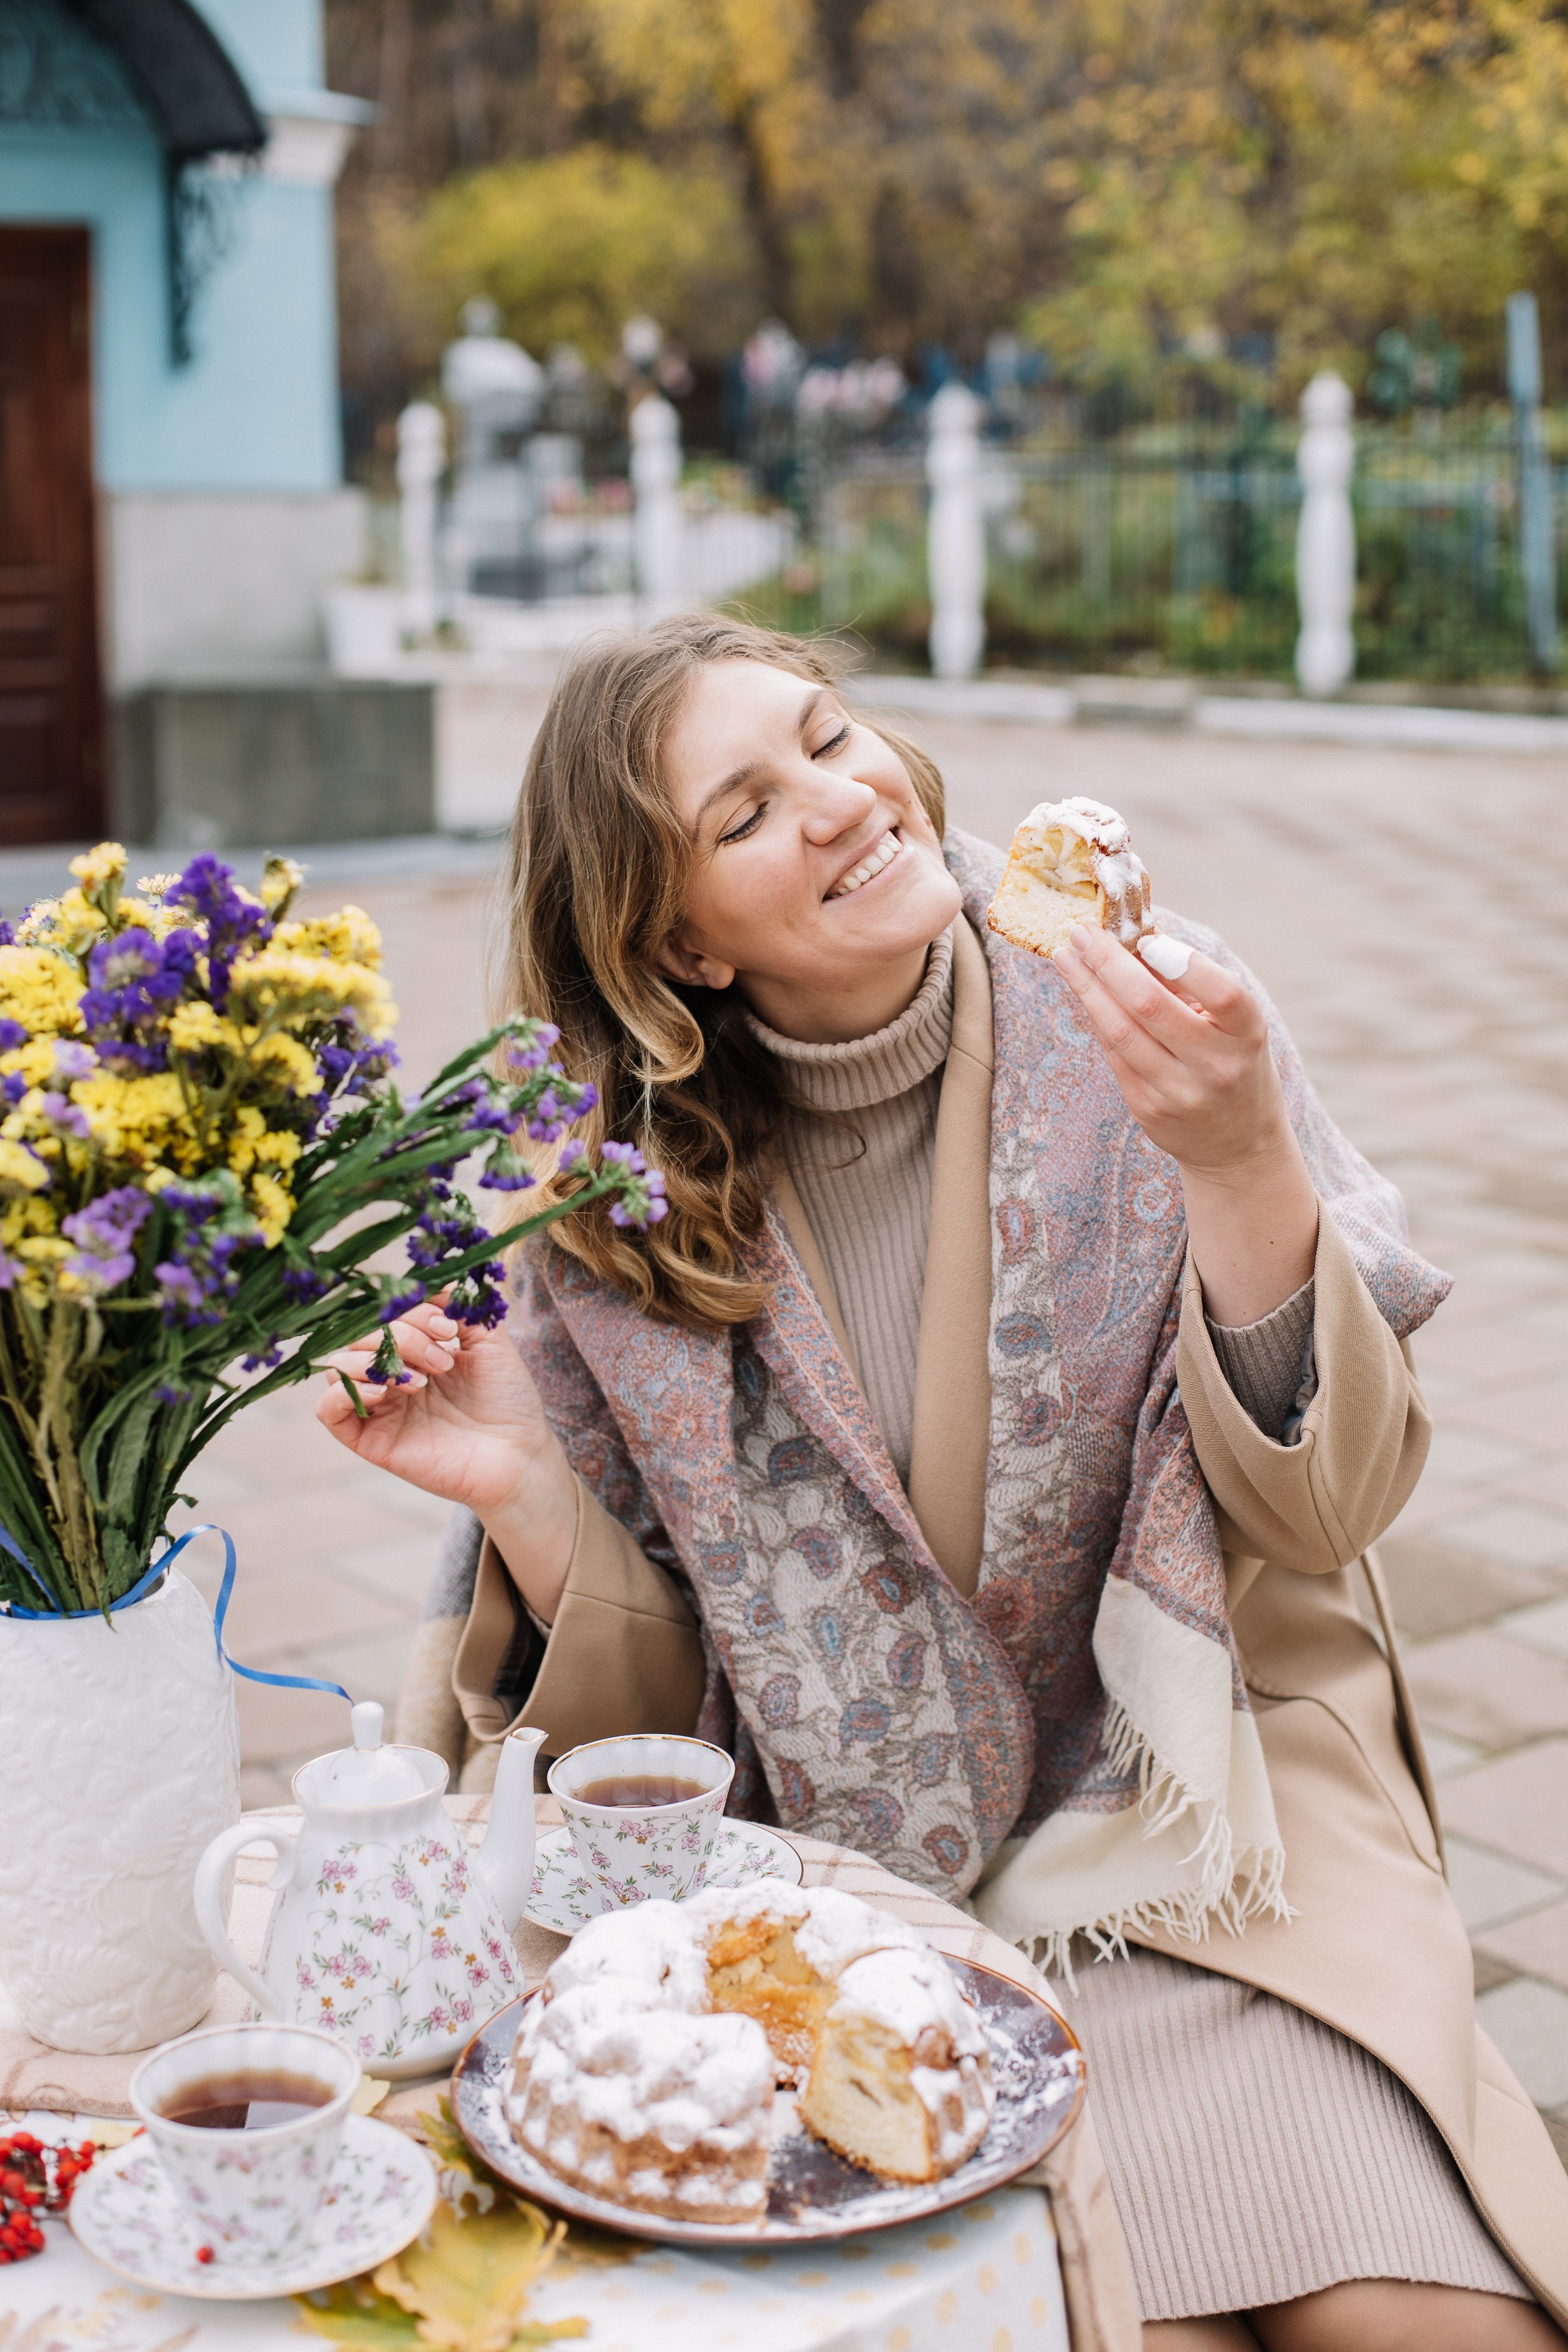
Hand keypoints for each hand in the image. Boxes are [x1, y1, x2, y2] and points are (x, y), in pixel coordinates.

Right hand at [316, 1296, 578, 1615]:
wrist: (520, 1453)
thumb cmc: (508, 1398)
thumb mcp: (489, 1341)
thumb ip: (460, 1307)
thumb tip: (431, 1282)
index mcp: (415, 1346)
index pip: (386, 1311)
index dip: (410, 1310)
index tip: (449, 1326)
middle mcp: (391, 1372)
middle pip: (360, 1334)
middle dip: (401, 1337)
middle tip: (443, 1360)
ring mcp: (378, 1405)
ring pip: (338, 1365)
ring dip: (375, 1360)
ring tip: (421, 1381)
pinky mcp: (370, 1439)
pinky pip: (328, 1411)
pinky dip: (343, 1392)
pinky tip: (383, 1392)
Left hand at [1054, 924, 1317, 1323]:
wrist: (1239, 1148)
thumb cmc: (1235, 1067)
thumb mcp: (1233, 1028)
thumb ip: (1191, 988)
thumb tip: (1136, 938)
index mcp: (1247, 1036)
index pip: (1220, 992)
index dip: (1179, 960)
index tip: (1143, 936)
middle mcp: (1216, 1066)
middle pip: (1150, 1005)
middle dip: (1108, 963)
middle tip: (1081, 933)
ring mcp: (1179, 1092)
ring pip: (1119, 1031)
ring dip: (1086, 988)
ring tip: (1066, 956)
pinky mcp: (1149, 1110)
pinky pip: (1112, 1054)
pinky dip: (1095, 1018)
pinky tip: (1082, 993)